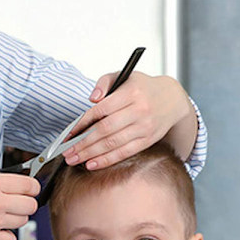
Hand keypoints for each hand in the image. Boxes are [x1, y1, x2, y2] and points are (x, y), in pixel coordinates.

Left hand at [63, 71, 196, 168]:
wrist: (172, 100)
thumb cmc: (142, 88)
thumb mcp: (125, 76)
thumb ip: (105, 82)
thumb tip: (91, 99)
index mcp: (130, 92)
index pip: (101, 110)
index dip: (82, 123)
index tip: (69, 134)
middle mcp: (139, 110)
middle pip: (105, 130)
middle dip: (83, 143)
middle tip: (67, 152)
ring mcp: (144, 127)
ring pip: (113, 143)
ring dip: (91, 154)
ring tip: (75, 160)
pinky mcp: (147, 140)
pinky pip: (124, 153)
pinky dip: (107, 160)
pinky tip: (93, 164)